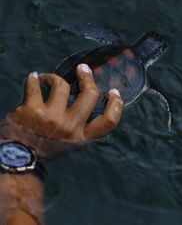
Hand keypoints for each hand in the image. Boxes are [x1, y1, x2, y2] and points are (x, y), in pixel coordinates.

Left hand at [0, 63, 122, 156]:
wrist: (17, 159)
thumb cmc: (44, 149)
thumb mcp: (69, 145)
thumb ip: (80, 129)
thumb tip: (86, 101)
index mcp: (81, 139)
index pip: (108, 122)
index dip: (116, 104)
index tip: (114, 92)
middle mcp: (69, 128)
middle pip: (89, 95)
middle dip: (88, 78)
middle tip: (83, 69)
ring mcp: (51, 118)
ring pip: (62, 85)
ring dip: (54, 77)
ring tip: (48, 78)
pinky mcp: (31, 110)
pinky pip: (34, 87)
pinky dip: (33, 80)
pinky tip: (34, 78)